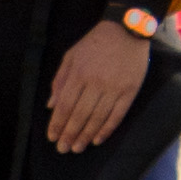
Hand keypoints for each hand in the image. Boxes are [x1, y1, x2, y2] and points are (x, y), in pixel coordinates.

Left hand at [43, 14, 159, 153]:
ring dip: (85, 136)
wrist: (127, 30)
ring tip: (77, 148)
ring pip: (97, 118)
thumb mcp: (71, 55)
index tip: (52, 137)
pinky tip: (97, 140)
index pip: (64, 105)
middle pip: (79, 115)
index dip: (57, 124)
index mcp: (78, 73)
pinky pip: (117, 115)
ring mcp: (114, 88)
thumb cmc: (95, 43)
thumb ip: (60, 79)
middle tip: (63, 149)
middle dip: (69, 134)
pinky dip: (106, 130)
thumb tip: (50, 105)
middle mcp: (95, 83)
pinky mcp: (129, 91)